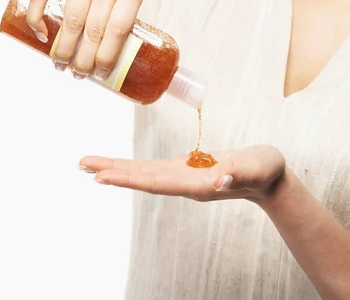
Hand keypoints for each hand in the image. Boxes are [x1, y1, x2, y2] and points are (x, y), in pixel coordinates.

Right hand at [26, 0, 143, 79]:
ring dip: (63, 48)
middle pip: (93, 30)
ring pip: (71, 19)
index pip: (119, 30)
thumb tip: (115, 61)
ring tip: (60, 64)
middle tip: (77, 75)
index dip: (107, 57)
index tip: (99, 74)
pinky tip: (41, 35)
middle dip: (83, 60)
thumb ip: (125, 16)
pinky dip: (38, 18)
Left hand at [78, 145, 286, 202]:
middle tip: (81, 164)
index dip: (130, 179)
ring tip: (89, 165)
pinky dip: (133, 166)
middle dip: (113, 172)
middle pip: (143, 179)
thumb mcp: (258, 167)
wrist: (268, 178)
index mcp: (198, 184)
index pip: (157, 182)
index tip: (103, 176)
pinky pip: (153, 169)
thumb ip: (240, 174)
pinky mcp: (185, 170)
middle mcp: (185, 183)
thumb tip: (220, 180)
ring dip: (117, 169)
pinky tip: (119, 166)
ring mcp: (183, 178)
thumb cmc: (266, 170)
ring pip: (144, 174)